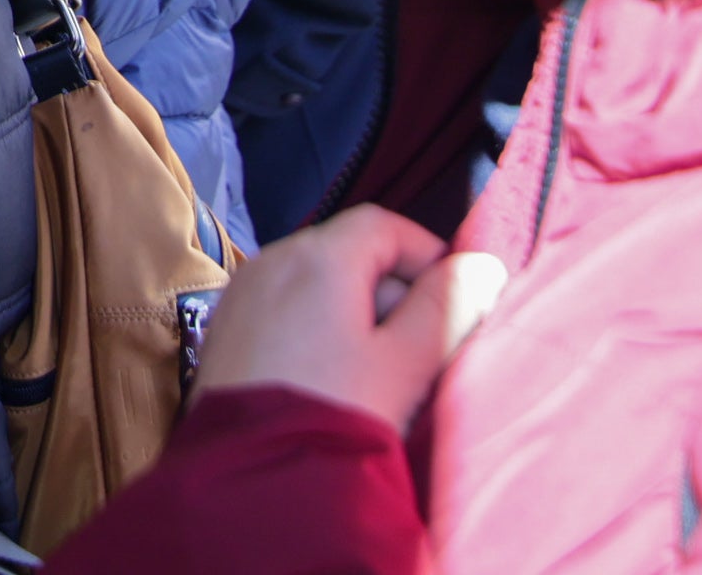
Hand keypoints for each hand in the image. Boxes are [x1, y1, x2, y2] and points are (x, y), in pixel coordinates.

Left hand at [193, 205, 506, 429]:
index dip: (425, 254)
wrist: (253, 477)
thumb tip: (476, 266)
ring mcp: (242, 293)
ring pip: (316, 283)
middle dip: (392, 292)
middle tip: (419, 351)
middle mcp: (272, 260)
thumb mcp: (405, 362)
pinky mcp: (225, 329)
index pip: (383, 224)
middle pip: (347, 251)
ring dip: (355, 315)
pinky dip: (316, 329)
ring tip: (378, 377)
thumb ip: (444, 308)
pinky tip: (332, 381)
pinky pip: (284, 309)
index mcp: (318, 256)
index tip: (452, 299)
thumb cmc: (335, 413)